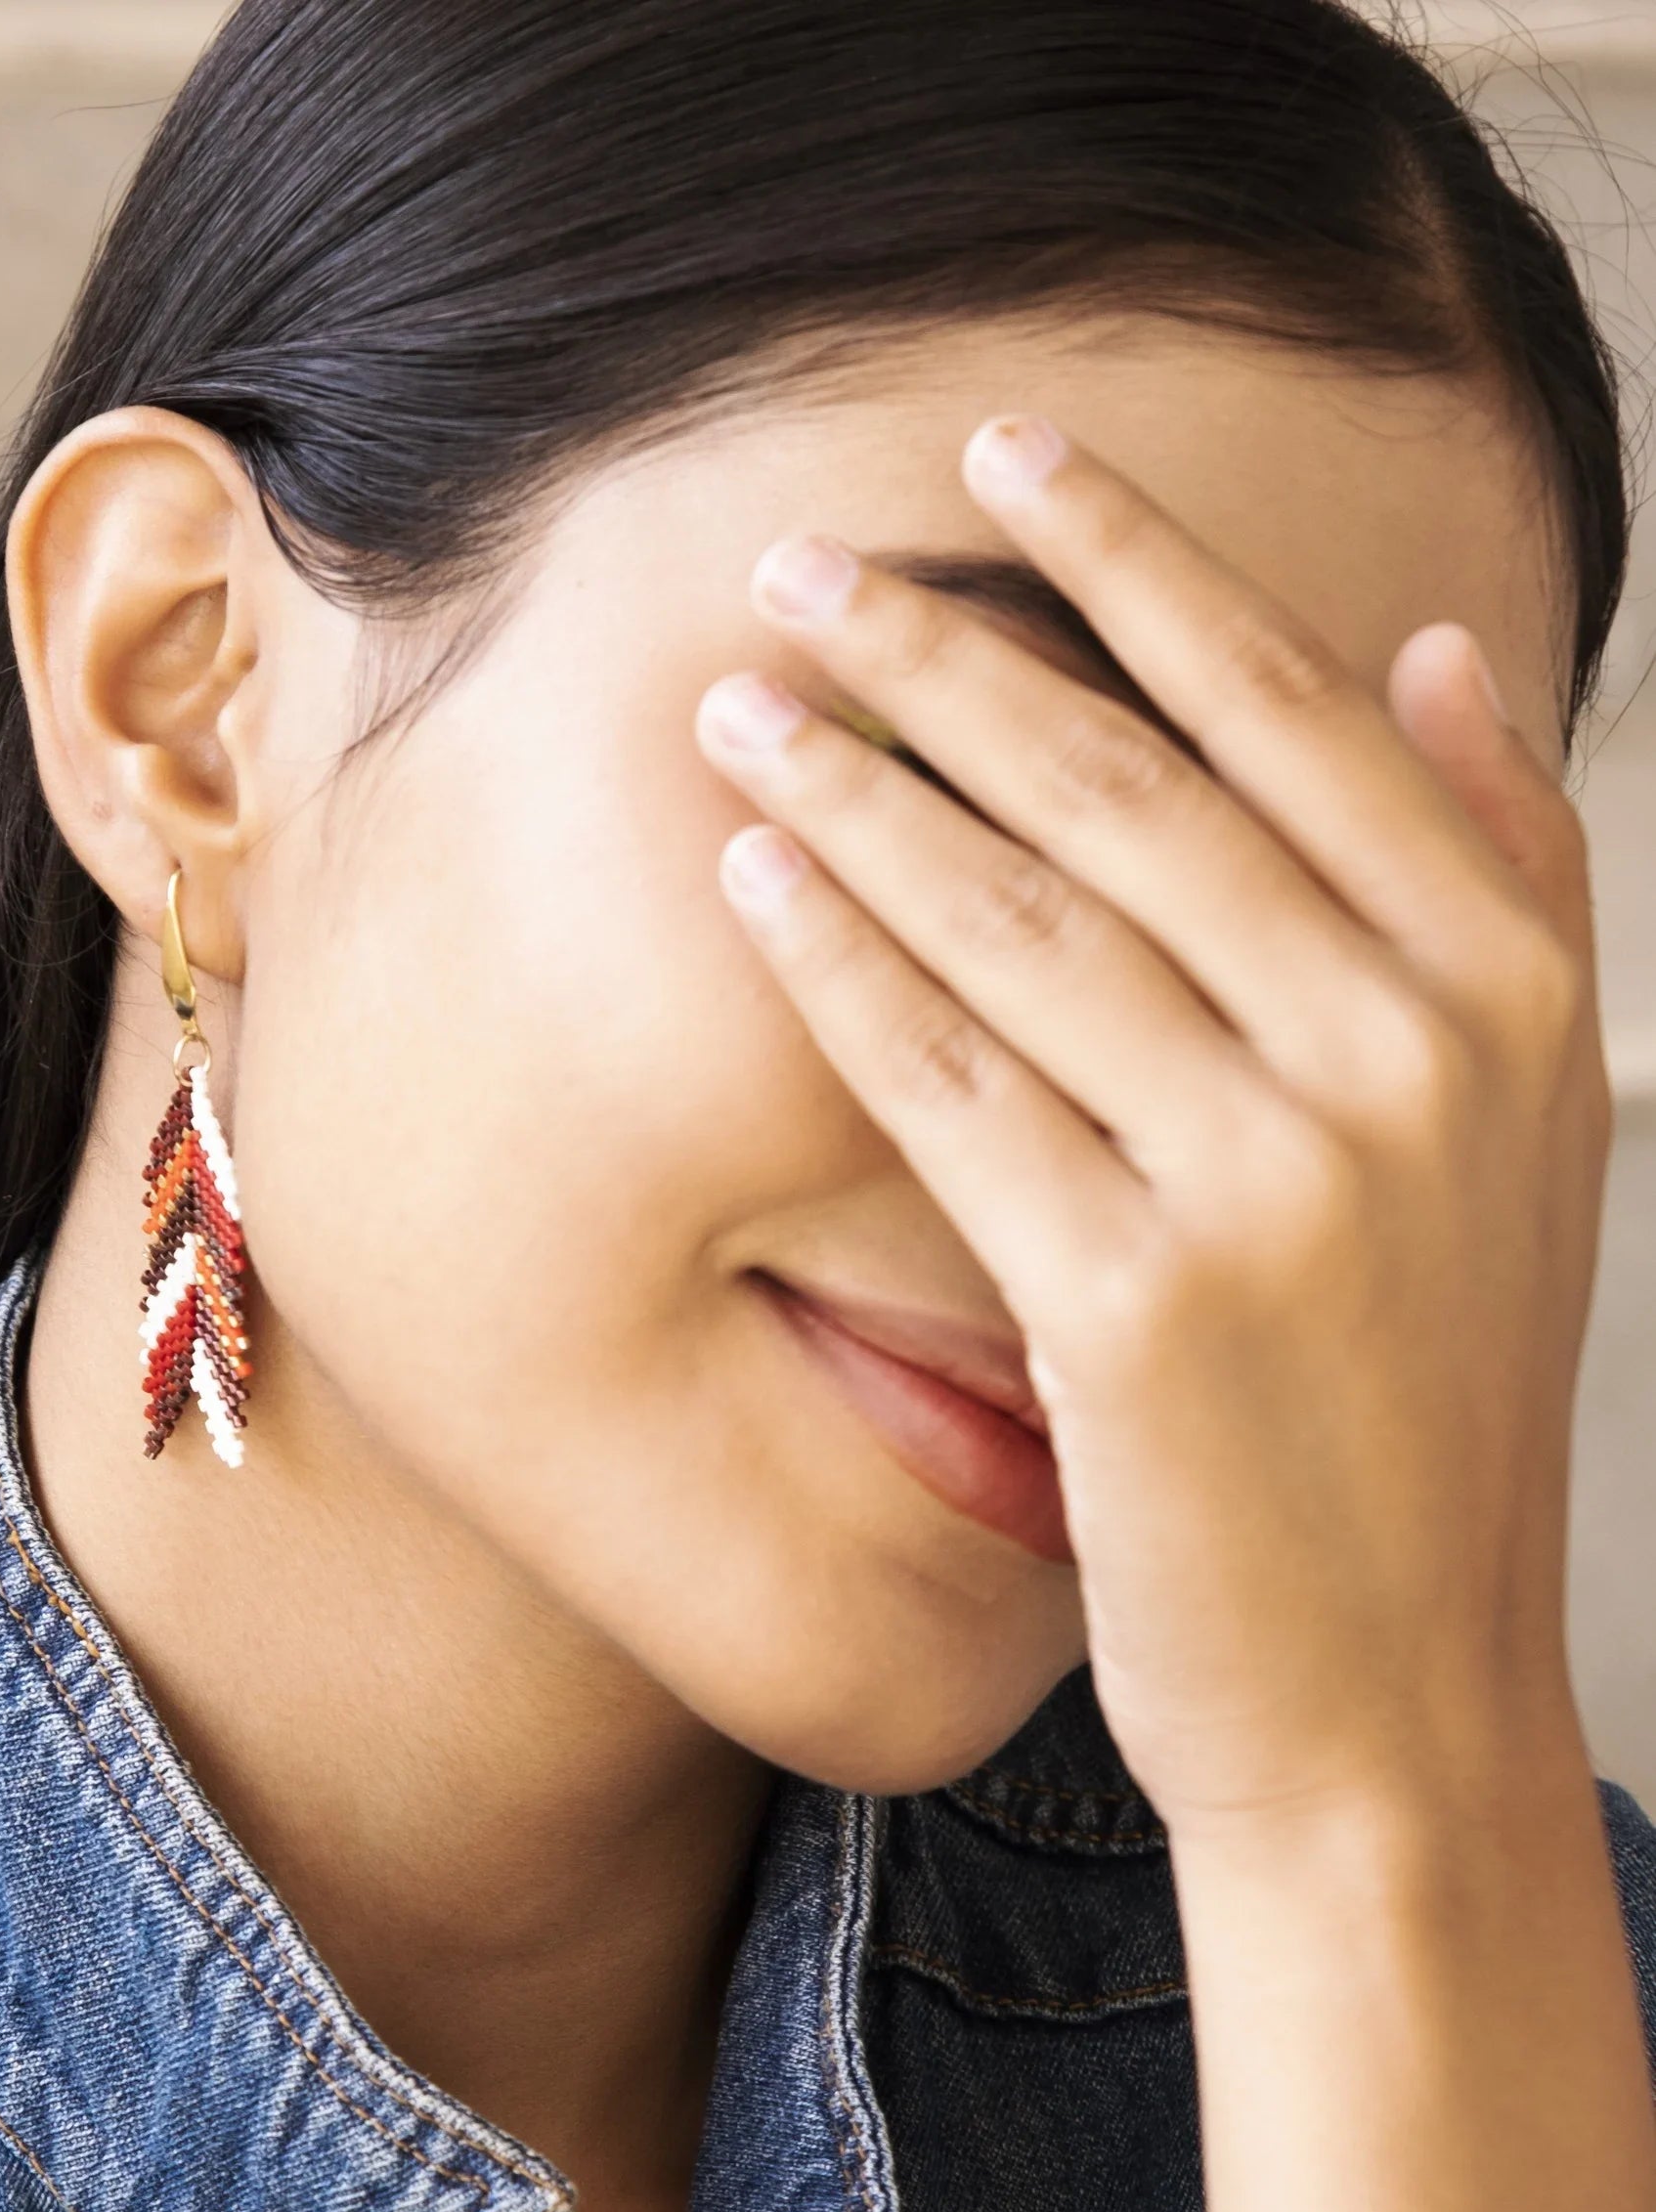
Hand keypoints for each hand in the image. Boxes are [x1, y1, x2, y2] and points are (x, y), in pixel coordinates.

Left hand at [696, 414, 1607, 1837]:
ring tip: (741, 707)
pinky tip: (755, 887)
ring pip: (1027, 920)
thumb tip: (1435, 649)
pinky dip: (843, 973)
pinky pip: (954, 1088)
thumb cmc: (1427, 1411)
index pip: (1298, 711)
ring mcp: (1279, 1181)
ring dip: (861, 790)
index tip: (1008, 452)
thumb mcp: (1534, 1137)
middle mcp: (1410, 1058)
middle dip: (948, 653)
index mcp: (1510, 992)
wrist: (1395, 1694)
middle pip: (1137, 789)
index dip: (1137, 564)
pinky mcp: (1137, 1304)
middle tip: (802, 567)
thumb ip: (1503, 882)